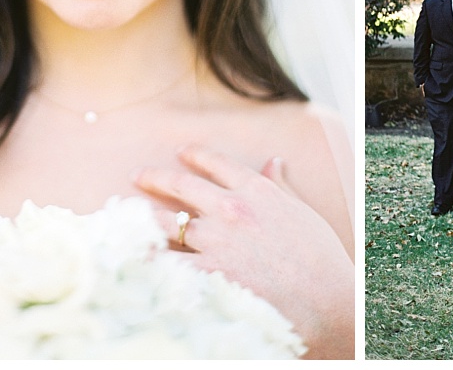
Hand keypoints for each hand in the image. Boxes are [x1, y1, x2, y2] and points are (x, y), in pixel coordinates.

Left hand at [135, 146, 353, 358]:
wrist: (326, 300)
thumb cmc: (321, 259)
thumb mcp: (303, 213)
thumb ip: (281, 186)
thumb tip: (273, 161)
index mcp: (257, 190)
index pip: (216, 163)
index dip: (194, 155)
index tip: (181, 152)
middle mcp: (232, 208)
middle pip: (182, 185)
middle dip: (155, 178)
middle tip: (137, 175)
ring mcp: (216, 241)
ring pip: (165, 222)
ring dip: (142, 216)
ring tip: (126, 215)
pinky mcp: (207, 273)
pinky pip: (165, 263)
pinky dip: (145, 258)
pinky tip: (130, 254)